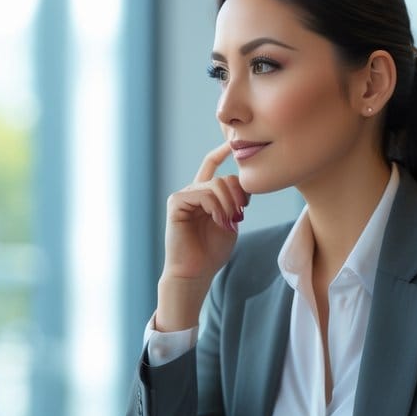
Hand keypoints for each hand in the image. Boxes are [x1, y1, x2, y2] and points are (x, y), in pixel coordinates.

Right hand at [155, 142, 249, 330]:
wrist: (195, 272)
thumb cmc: (212, 252)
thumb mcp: (231, 222)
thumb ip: (236, 201)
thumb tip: (241, 183)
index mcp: (204, 195)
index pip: (211, 165)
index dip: (222, 152)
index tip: (234, 143)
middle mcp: (192, 192)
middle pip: (224, 177)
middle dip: (238, 195)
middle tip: (241, 214)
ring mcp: (183, 196)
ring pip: (216, 185)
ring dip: (229, 204)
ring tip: (229, 222)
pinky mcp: (176, 203)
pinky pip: (203, 194)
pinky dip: (216, 207)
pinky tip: (218, 221)